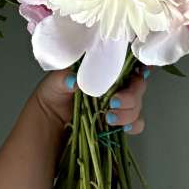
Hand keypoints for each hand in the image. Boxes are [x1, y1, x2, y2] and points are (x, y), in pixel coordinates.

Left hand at [33, 68, 149, 133]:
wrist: (48, 123)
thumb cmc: (53, 94)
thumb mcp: (55, 82)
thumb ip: (65, 78)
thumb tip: (75, 80)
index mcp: (104, 68)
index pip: (128, 61)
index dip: (139, 63)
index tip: (140, 70)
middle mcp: (115, 84)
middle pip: (138, 84)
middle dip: (132, 94)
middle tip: (114, 102)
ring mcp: (119, 104)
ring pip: (138, 104)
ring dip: (129, 111)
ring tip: (108, 117)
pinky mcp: (119, 123)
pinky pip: (136, 123)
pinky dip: (133, 124)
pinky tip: (122, 127)